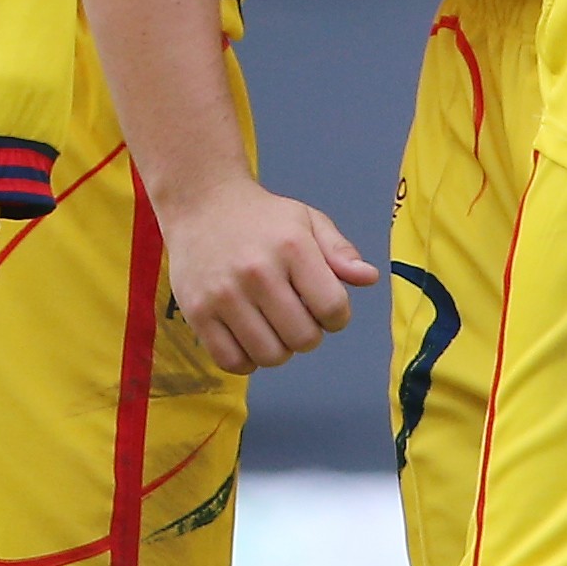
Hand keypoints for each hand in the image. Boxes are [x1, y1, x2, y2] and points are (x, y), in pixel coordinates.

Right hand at [157, 175, 379, 372]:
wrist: (199, 203)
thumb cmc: (260, 217)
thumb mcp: (306, 220)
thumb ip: (339, 250)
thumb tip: (369, 278)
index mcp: (292, 247)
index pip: (333, 309)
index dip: (337, 317)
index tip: (324, 308)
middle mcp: (258, 272)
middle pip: (304, 339)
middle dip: (308, 334)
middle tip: (296, 315)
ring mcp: (224, 295)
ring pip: (270, 356)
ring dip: (279, 349)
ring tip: (272, 326)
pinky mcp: (197, 312)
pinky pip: (232, 362)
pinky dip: (246, 361)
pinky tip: (248, 338)